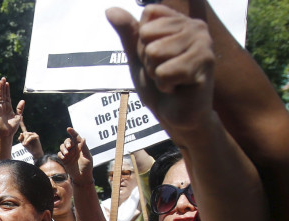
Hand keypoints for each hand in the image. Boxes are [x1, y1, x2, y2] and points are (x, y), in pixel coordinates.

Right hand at [0, 77, 24, 138]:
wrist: (7, 134)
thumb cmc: (12, 128)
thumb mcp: (18, 116)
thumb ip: (20, 108)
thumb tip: (23, 100)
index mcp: (8, 108)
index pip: (7, 97)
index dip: (7, 90)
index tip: (7, 83)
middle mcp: (3, 107)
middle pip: (3, 95)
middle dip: (3, 87)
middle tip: (3, 78)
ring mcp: (0, 109)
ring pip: (0, 97)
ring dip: (0, 89)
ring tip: (0, 81)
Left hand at [18, 131, 43, 160]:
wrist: (35, 152)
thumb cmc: (29, 148)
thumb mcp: (23, 143)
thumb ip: (20, 138)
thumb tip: (21, 133)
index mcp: (28, 135)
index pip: (23, 133)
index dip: (21, 138)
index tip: (22, 144)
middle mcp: (31, 133)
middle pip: (25, 133)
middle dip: (23, 139)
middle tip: (23, 144)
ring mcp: (34, 134)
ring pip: (27, 134)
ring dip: (25, 139)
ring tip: (25, 144)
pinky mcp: (37, 136)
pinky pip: (31, 137)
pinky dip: (28, 140)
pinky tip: (26, 143)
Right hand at [58, 127, 93, 184]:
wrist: (81, 177)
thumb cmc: (87, 167)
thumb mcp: (87, 157)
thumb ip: (84, 148)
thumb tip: (83, 138)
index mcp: (80, 147)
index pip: (76, 137)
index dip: (72, 132)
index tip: (68, 129)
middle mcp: (74, 149)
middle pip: (67, 141)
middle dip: (67, 143)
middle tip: (69, 148)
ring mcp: (69, 154)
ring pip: (62, 146)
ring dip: (63, 149)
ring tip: (66, 154)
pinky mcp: (64, 159)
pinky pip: (59, 154)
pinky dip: (60, 154)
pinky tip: (64, 158)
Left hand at [106, 5, 214, 132]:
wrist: (175, 115)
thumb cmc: (158, 85)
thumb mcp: (137, 56)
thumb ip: (127, 32)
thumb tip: (110, 9)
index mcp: (178, 21)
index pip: (145, 21)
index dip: (141, 44)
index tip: (156, 59)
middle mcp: (195, 26)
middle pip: (147, 35)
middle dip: (148, 60)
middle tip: (164, 72)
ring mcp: (203, 43)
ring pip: (155, 52)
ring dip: (156, 73)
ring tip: (172, 79)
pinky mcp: (205, 63)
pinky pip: (164, 71)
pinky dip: (165, 84)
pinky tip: (179, 87)